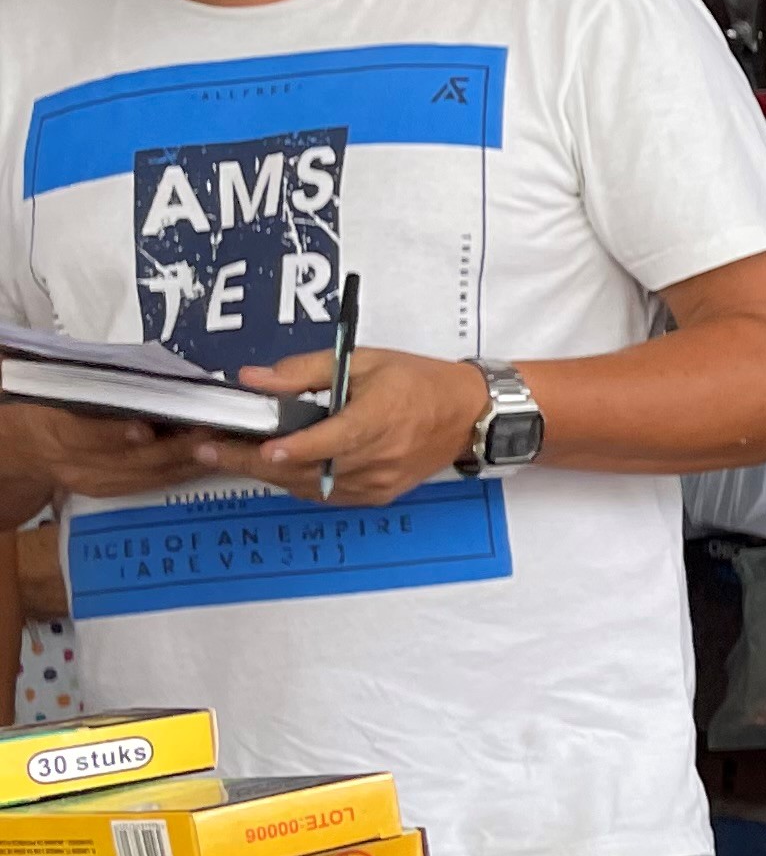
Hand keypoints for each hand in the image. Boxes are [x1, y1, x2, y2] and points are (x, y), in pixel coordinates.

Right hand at [0, 401, 222, 503]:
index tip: (147, 428)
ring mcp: (91, 480)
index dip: (117, 433)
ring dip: (186, 461)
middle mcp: (72, 461)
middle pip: (128, 459)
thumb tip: (145, 372)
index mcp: (55, 427)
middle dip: (174, 446)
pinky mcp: (107, 491)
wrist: (24, 443)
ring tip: (220, 443)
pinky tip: (207, 460)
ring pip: (145, 475)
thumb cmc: (46, 403)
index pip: (85, 434)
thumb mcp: (58, 387)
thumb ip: (95, 385)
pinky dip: (180, 472)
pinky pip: (149, 484)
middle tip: (212, 428)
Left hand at [191, 349, 488, 508]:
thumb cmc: (418, 382)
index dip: (294, 448)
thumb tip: (253, 378)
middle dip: (252, 461)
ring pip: (309, 486)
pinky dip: (295, 481)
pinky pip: (324, 494)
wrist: (468, 416)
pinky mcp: (375, 495)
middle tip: (207, 451)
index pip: (331, 440)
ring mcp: (376, 482)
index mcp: (379, 418)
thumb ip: (305, 371)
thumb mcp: (364, 360)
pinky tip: (273, 467)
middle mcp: (378, 458)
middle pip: (306, 468)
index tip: (261, 448)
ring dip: (267, 473)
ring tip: (226, 456)